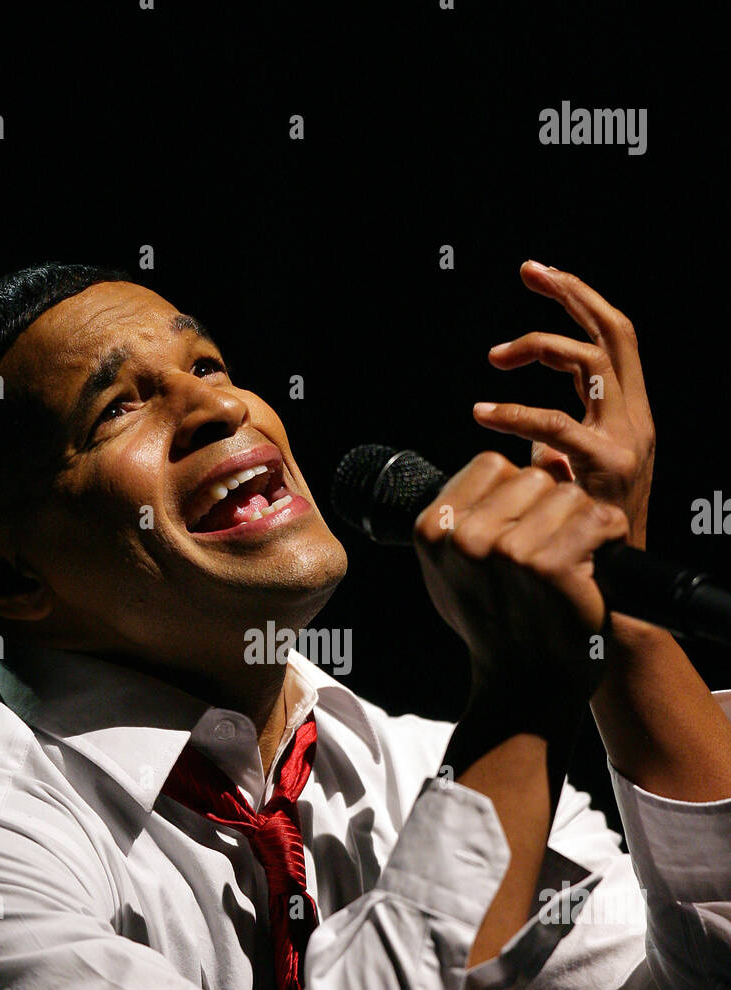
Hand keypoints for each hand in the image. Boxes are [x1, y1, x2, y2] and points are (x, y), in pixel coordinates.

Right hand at [414, 451, 629, 709]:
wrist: (525, 684)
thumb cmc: (494, 623)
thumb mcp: (451, 571)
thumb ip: (459, 519)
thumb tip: (490, 469)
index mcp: (432, 529)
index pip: (491, 465)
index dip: (517, 497)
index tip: (519, 537)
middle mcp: (464, 538)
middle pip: (532, 477)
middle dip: (550, 510)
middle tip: (545, 560)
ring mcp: (506, 551)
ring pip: (568, 494)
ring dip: (581, 526)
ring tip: (567, 568)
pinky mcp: (549, 567)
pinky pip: (598, 519)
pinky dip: (609, 540)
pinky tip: (591, 570)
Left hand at [473, 261, 654, 548]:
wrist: (613, 588)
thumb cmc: (582, 537)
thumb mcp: (567, 477)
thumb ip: (550, 447)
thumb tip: (513, 434)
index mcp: (627, 415)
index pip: (612, 340)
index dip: (579, 301)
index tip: (540, 277)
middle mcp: (636, 419)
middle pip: (614, 333)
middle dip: (573, 293)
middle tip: (529, 271)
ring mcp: (628, 440)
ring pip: (593, 363)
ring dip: (540, 346)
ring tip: (495, 357)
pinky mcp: (610, 468)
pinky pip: (558, 427)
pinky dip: (516, 415)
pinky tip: (483, 415)